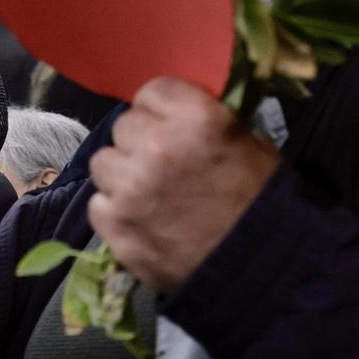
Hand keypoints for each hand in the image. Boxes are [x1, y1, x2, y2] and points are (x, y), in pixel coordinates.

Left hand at [88, 77, 279, 290]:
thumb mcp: (249, 144)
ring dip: (121, 174)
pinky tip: (140, 220)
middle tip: (161, 165)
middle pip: (124, 126)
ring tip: (147, 193)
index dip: (160, 109)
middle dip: (141, 142)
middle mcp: (156, 147)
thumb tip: (176, 114)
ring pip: (103, 162)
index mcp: (195, 119)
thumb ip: (205, 122)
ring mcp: (130, 187)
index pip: (152, 91)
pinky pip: (97, 203)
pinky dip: (114, 211)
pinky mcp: (114, 224)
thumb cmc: (261, 203)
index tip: (168, 125)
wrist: (259, 267)